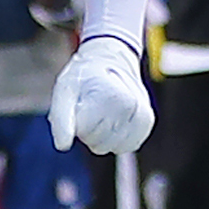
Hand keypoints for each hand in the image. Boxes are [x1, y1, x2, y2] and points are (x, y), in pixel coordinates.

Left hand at [49, 36, 154, 153]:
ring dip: (101, 135)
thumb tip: (63, 147)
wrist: (112, 60)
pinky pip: (126, 146)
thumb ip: (61, 118)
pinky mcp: (147, 123)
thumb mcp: (65, 91)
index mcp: (113, 96)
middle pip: (98, 143)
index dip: (76, 121)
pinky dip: (115, 138)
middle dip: (88, 130)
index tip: (81, 101)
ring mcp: (143, 115)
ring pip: (112, 147)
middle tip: (90, 105)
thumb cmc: (84, 77)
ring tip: (102, 110)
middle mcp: (134, 106)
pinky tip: (113, 119)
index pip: (85, 133)